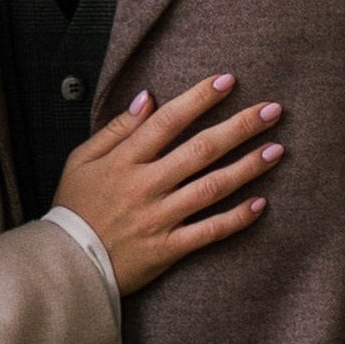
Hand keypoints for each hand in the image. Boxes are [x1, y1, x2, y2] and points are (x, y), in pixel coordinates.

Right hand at [54, 73, 282, 294]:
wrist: (68, 262)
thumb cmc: (75, 205)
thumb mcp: (82, 158)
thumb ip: (116, 129)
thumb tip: (147, 98)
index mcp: (124, 160)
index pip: (168, 121)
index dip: (199, 99)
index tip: (227, 81)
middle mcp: (146, 185)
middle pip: (200, 150)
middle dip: (239, 127)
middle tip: (271, 110)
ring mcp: (160, 218)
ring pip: (212, 188)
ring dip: (247, 167)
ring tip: (276, 149)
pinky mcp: (169, 248)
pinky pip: (210, 231)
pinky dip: (237, 218)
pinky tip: (261, 202)